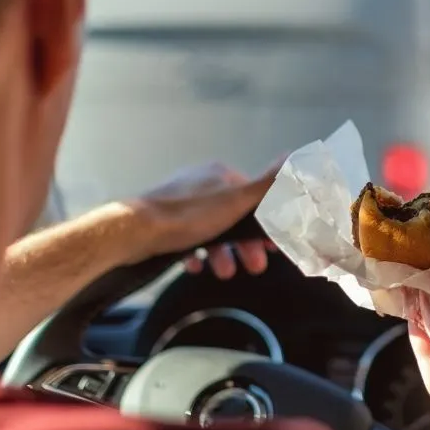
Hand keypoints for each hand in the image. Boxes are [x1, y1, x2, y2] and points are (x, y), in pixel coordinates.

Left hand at [125, 157, 284, 278]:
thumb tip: (293, 157)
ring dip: (222, 252)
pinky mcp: (162, 221)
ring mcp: (179, 202)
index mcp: (219, 174)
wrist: (137, 231)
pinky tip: (198, 266)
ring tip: (225, 272)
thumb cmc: (190, 215)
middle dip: (244, 243)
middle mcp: (200, 183)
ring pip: (210, 229)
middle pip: (232, 216)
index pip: (252, 197)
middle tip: (254, 266)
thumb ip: (267, 184)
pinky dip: (197, 253)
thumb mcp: (237, 199)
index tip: (273, 245)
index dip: (265, 222)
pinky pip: (187, 238)